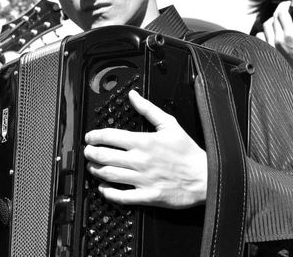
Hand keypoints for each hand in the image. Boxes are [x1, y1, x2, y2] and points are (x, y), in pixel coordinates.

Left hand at [84, 90, 206, 208]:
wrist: (204, 176)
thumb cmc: (187, 151)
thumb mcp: (169, 124)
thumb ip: (148, 109)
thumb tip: (133, 95)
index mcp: (143, 141)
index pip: (110, 136)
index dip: (95, 136)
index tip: (90, 136)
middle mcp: (139, 160)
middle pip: (105, 156)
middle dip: (91, 153)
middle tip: (87, 151)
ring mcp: (142, 179)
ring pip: (109, 175)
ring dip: (96, 170)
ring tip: (92, 166)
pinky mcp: (147, 196)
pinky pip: (122, 196)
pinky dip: (108, 193)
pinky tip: (103, 188)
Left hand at [262, 1, 292, 85]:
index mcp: (290, 35)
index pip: (281, 13)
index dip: (285, 5)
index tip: (288, 4)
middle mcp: (278, 40)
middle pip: (273, 18)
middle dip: (280, 13)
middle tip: (285, 13)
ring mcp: (270, 46)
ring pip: (265, 26)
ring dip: (272, 23)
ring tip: (280, 25)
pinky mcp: (267, 51)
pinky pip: (260, 37)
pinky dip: (265, 33)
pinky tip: (272, 35)